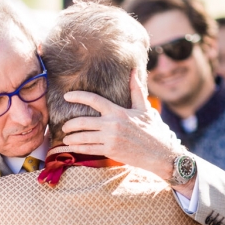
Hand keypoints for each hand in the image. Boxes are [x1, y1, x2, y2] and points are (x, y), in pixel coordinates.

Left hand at [58, 69, 185, 187]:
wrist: (160, 153)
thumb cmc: (153, 131)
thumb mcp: (145, 108)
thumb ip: (136, 89)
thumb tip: (133, 70)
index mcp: (119, 111)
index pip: (94, 100)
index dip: (78, 96)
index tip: (67, 96)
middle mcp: (112, 124)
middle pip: (83, 122)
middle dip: (70, 124)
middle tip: (64, 126)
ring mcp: (110, 139)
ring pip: (83, 137)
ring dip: (71, 138)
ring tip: (66, 138)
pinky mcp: (110, 151)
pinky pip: (88, 150)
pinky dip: (77, 149)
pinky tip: (70, 148)